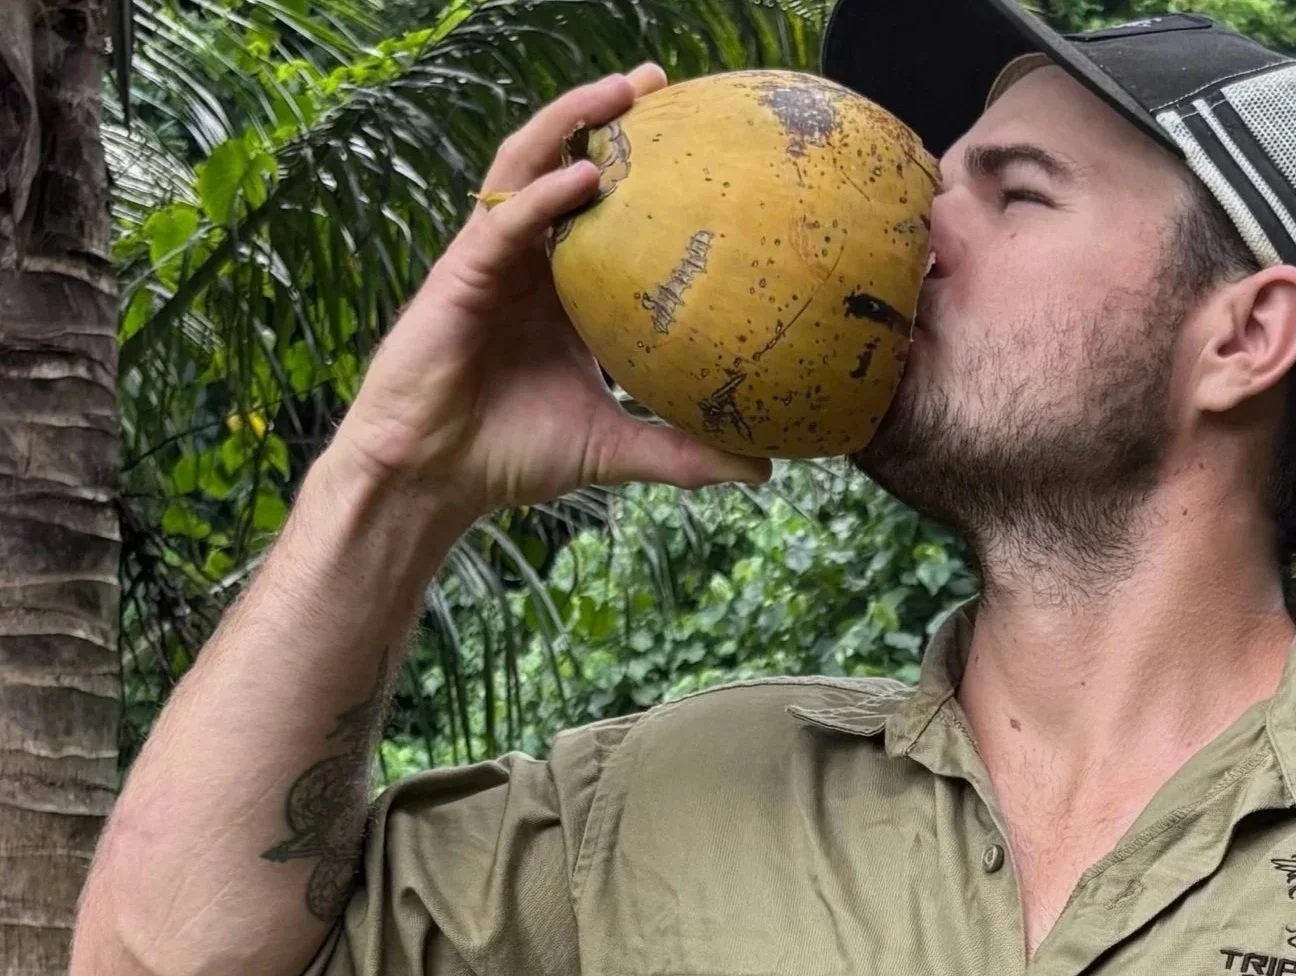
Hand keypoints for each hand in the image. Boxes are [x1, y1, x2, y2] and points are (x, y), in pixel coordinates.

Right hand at [328, 64, 768, 528]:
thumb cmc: (512, 454)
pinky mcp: (459, 277)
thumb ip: (683, 452)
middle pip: (564, 165)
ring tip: (622, 92)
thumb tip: (763, 467)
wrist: (435, 477)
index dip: (638, 170)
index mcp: (561, 288)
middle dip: (605, 117)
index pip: (600, 210)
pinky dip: (541, 197)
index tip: (695, 138)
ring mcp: (490, 262)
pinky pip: (505, 224)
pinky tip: (583, 176)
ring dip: (570, 123)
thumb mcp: (615, 446)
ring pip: (527, 169)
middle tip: (659, 81)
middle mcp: (526, 261)